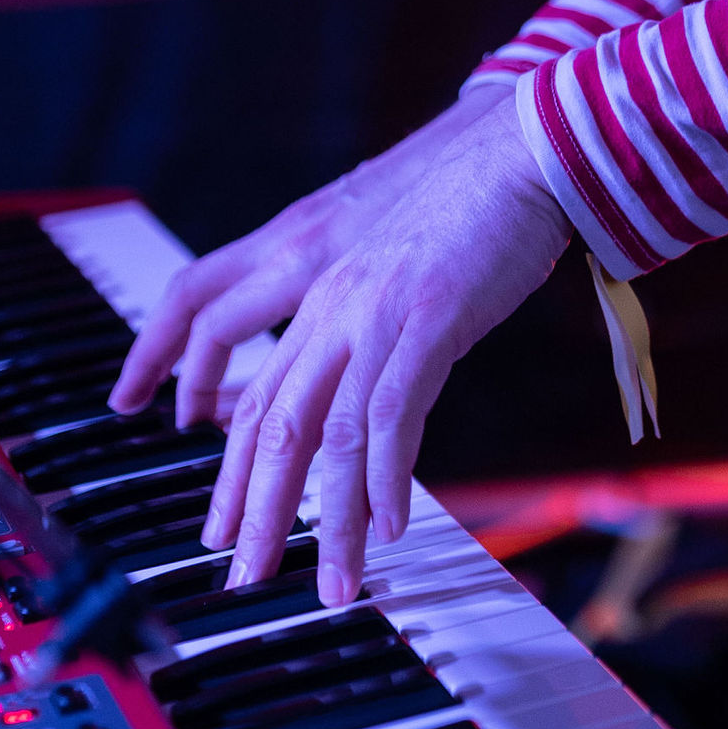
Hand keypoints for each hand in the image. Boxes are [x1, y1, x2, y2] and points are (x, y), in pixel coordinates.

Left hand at [169, 91, 571, 603]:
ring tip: (329, 586)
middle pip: (264, 417)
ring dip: (323, 522)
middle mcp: (327, 294)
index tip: (197, 472)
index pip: (228, 351)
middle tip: (237, 569)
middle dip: (248, 504)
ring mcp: (372, 308)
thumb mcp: (395, 245)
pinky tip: (388, 528)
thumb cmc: (476, 192)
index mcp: (313, 269)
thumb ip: (362, 299)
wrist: (530, 142)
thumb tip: (357, 360)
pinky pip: (390, 419)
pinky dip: (385, 482)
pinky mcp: (426, 319)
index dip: (200, 412)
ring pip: (321, 434)